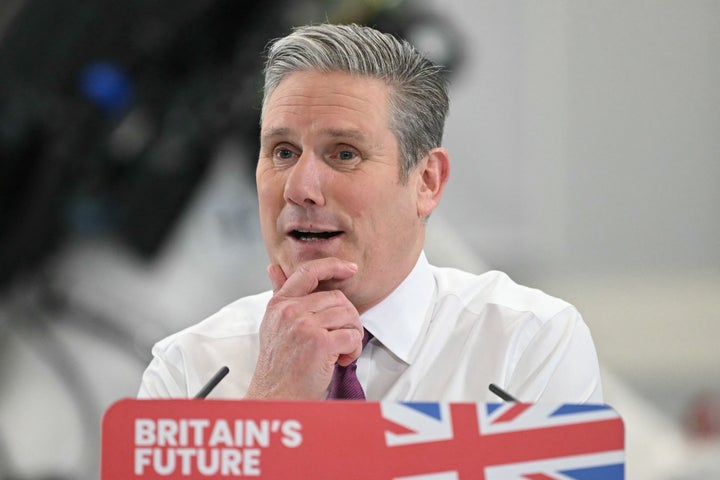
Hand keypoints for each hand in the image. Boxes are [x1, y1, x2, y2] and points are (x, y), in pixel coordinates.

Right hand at [245, 257, 363, 398]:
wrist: (275, 398)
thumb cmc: (278, 366)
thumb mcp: (273, 325)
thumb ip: (279, 294)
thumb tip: (273, 267)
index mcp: (279, 304)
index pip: (308, 272)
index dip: (332, 266)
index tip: (350, 268)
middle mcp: (290, 312)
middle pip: (338, 298)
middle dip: (348, 318)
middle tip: (342, 338)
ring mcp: (304, 326)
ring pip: (348, 316)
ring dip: (352, 335)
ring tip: (340, 351)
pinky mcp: (320, 343)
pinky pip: (352, 336)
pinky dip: (353, 350)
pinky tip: (341, 360)